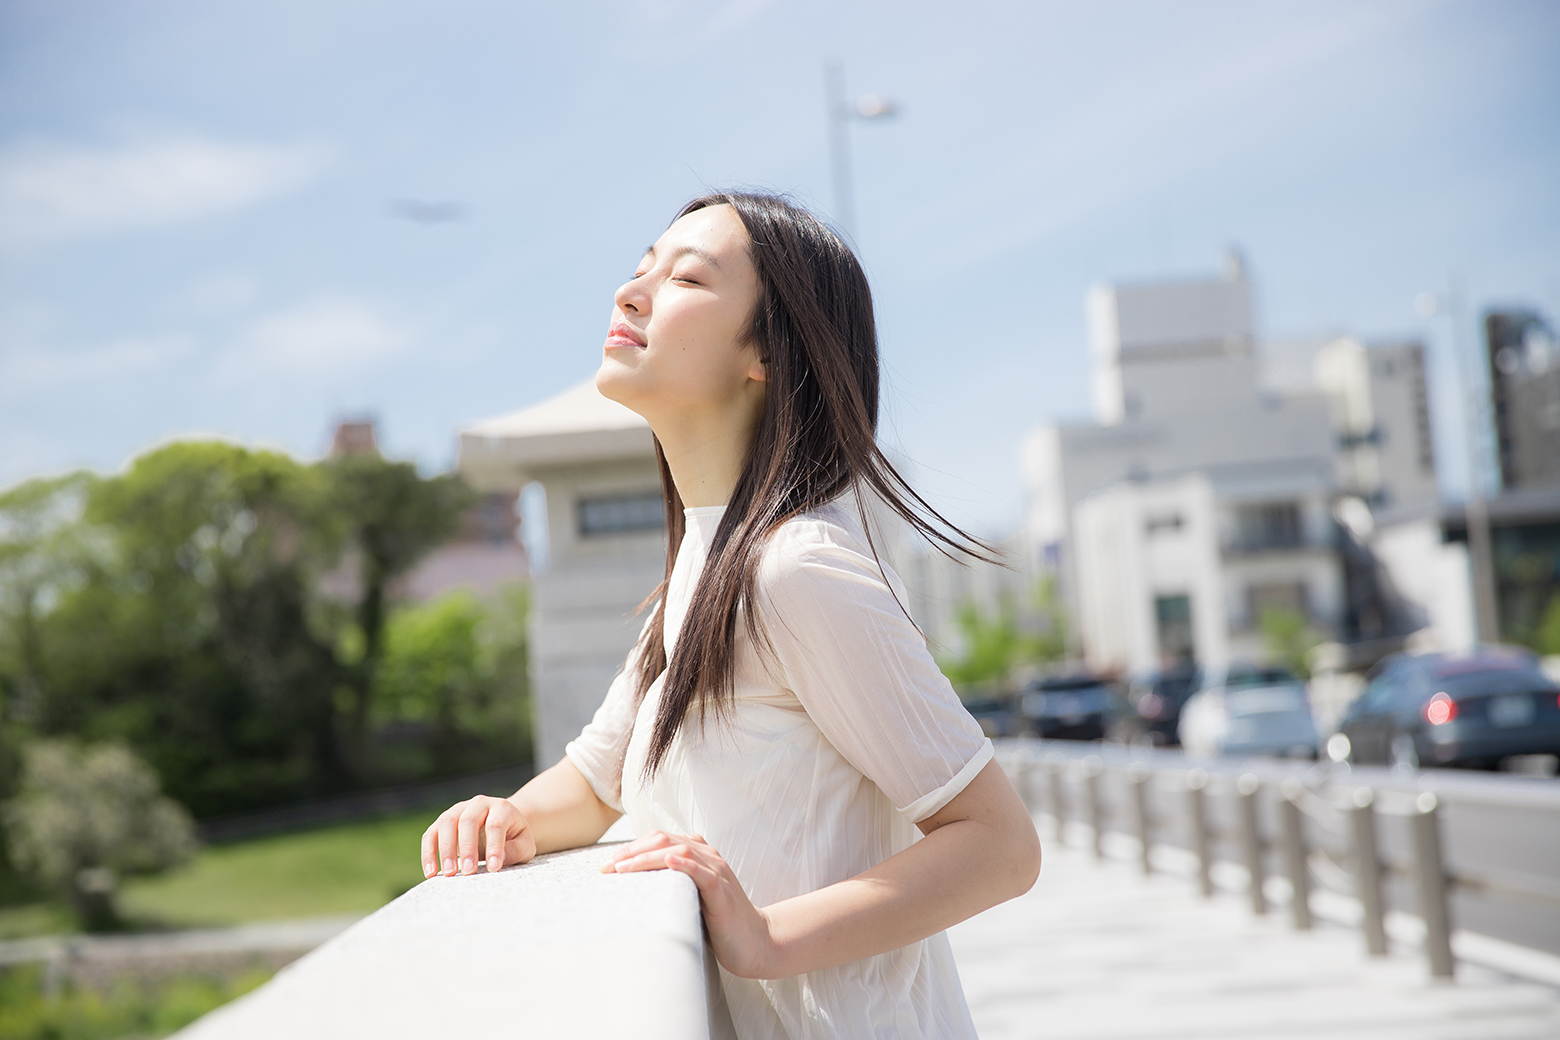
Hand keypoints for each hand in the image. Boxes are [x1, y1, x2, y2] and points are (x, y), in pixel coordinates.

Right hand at [421, 795, 536, 877]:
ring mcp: (458, 810)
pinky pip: (431, 834)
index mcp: (502, 808)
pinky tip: (431, 872)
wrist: (502, 825)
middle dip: (467, 848)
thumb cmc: (514, 838)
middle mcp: (479, 804)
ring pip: (446, 823)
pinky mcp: (443, 821)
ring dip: (445, 849)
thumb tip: (497, 861)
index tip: (493, 869)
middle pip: (468, 821)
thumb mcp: (524, 844)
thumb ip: (515, 851)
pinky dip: (429, 853)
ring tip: (449, 873)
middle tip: (468, 872)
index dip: (494, 847)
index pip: (495, 825)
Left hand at [602, 831, 778, 978]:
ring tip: (623, 868)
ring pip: (679, 851)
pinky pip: (702, 872)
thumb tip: (630, 887)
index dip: (630, 848)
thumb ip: (669, 884)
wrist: (754, 943)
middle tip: (607, 868)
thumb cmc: (718, 923)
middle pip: (663, 840)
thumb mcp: (689, 897)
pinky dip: (683, 864)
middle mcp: (708, 856)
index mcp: (698, 854)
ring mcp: (717, 871)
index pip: (658, 839)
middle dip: (631, 851)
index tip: (607, 866)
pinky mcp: (722, 891)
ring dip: (646, 857)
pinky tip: (667, 862)